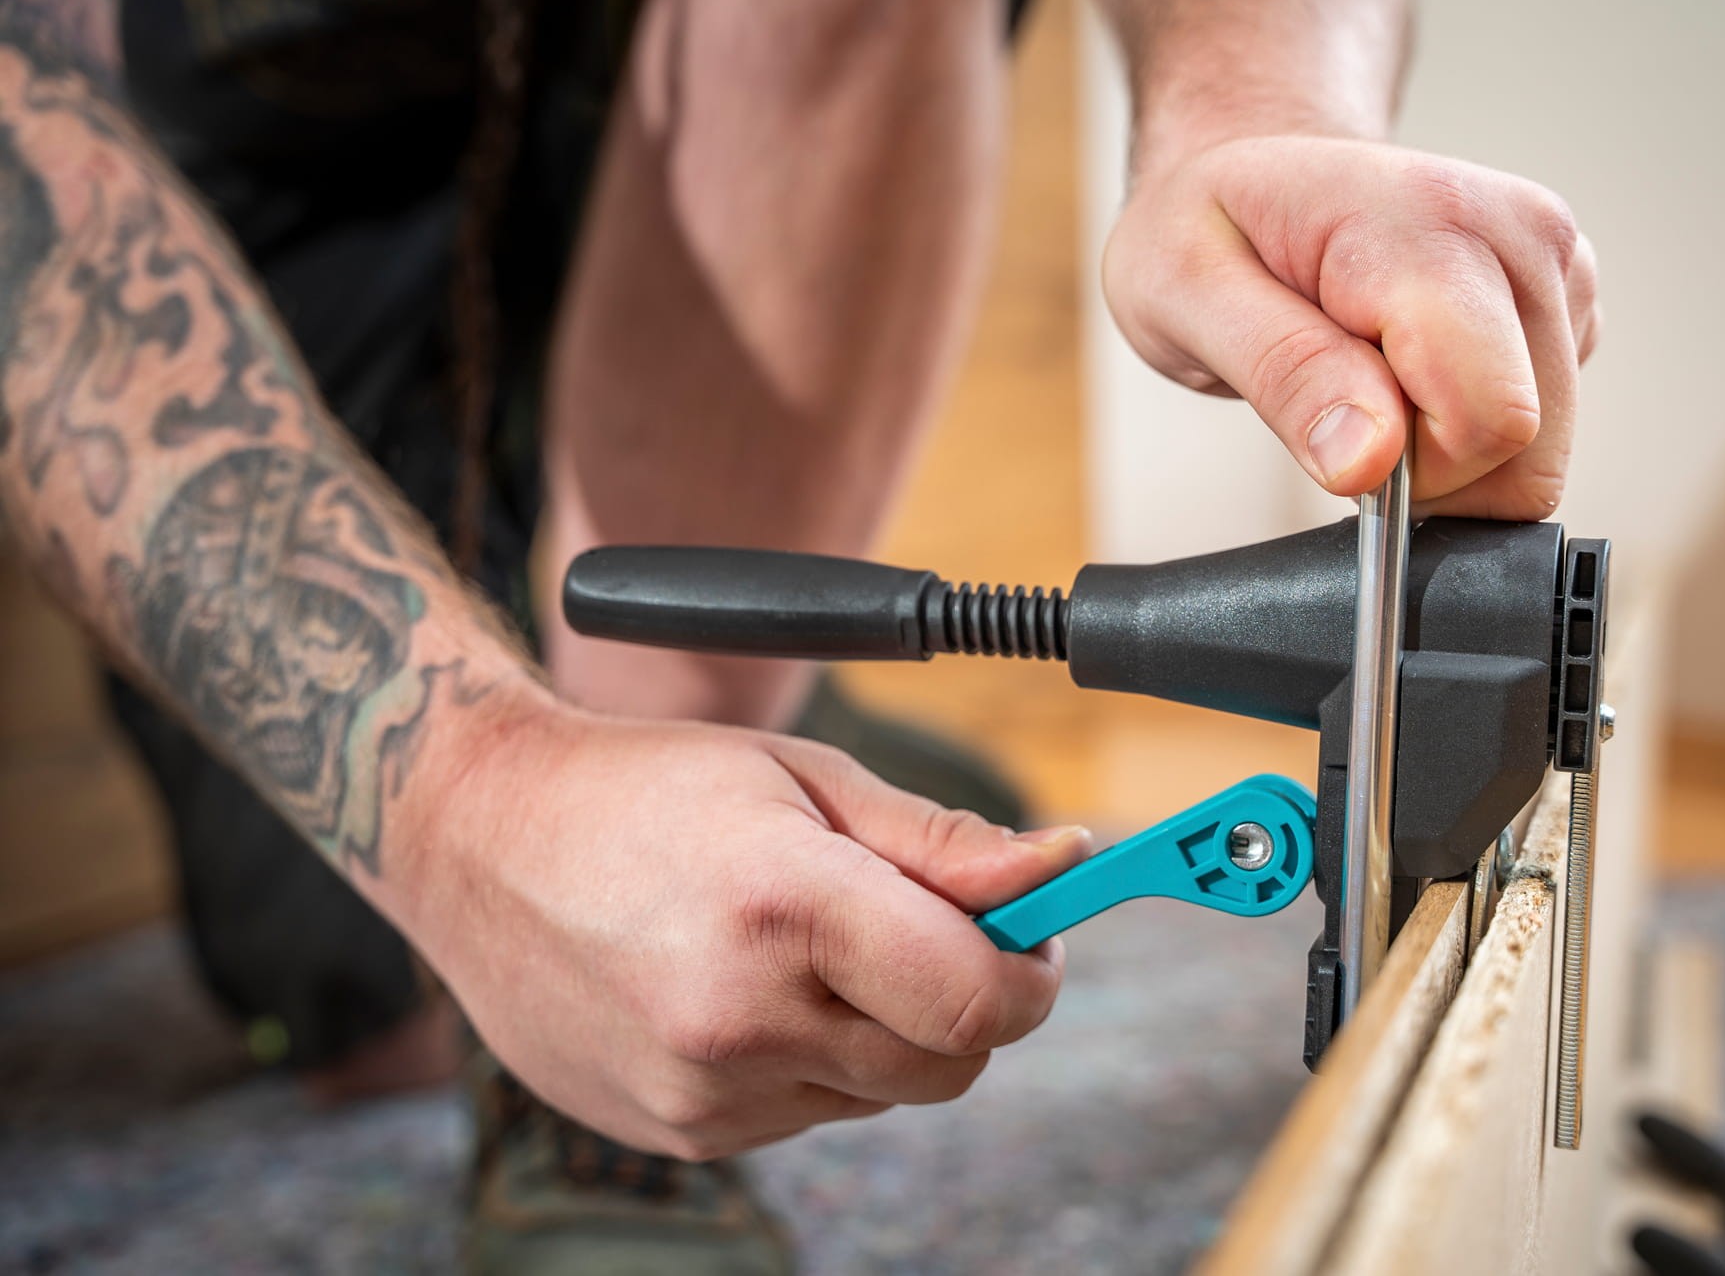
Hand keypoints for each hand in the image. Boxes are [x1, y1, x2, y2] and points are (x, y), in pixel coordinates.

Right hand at [409, 693, 1089, 1158]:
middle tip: (925, 925)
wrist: (478, 842)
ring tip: (810, 943)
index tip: (1034, 932)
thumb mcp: (807, 779)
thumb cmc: (650, 788)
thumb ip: (942, 842)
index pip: (979, 997)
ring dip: (886, 1028)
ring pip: (884, 1092)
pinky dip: (815, 1058)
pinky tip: (752, 986)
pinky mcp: (679, 1131)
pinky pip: (810, 1112)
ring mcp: (703, 1089)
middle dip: (968, 998)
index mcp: (785, 904)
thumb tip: (1060, 867)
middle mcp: (742, 1016)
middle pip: (950, 1061)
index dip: (1033, 970)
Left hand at [1103, 136, 1599, 518]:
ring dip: (1451, 446)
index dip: (1412, 467)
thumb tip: (1368, 459)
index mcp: (1429, 224)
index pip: (1490, 416)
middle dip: (1434, 465)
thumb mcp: (1191, 295)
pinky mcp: (1564, 297)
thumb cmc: (1216, 225)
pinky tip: (1409, 364)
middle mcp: (1517, 232)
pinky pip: (1540, 423)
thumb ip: (1286, 376)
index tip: (1337, 427)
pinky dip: (1471, 421)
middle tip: (1345, 401)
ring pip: (1543, 446)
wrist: (1257, 165)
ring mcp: (1553, 263)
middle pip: (1530, 443)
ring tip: (1368, 372)